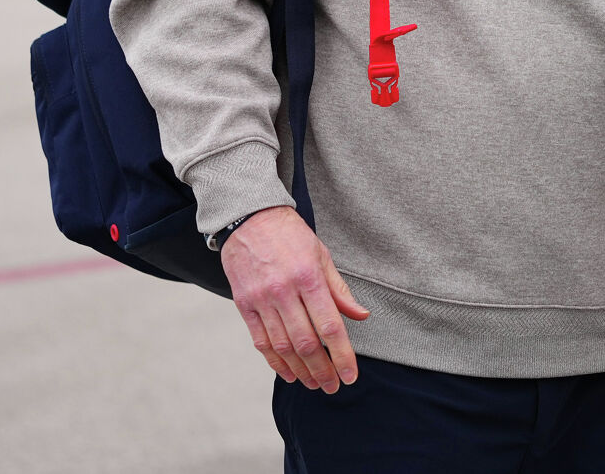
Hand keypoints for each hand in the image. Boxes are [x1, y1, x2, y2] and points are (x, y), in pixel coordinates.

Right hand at [219, 206, 370, 391]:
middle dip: (322, 369)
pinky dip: (275, 361)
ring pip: (283, 346)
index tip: (350, 375)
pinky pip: (260, 341)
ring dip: (301, 370)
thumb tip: (361, 316)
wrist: (249, 217)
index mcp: (308, 276)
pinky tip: (289, 372)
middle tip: (332, 386)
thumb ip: (339, 290)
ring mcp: (261, 299)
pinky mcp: (243, 304)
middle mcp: (284, 290)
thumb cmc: (291, 236)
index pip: (330, 326)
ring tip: (314, 383)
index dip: (342, 355)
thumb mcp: (322, 255)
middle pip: (306, 342)